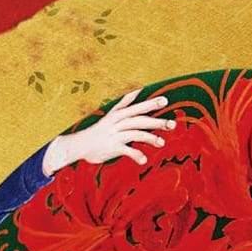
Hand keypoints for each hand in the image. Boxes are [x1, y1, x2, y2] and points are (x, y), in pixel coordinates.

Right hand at [43, 88, 173, 173]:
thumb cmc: (98, 130)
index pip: (137, 108)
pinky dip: (136, 155)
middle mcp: (118, 124)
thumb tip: (138, 90)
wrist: (79, 145)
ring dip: (150, 138)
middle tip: (172, 124)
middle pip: (140, 121)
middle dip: (157, 122)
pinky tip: (144, 160)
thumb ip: (125, 103)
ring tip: (162, 143)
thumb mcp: (110, 114)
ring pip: (136, 135)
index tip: (165, 101)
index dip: (151, 104)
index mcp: (119, 115)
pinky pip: (127, 151)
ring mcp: (115, 136)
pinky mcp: (112, 148)